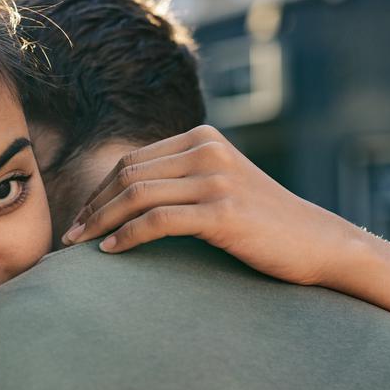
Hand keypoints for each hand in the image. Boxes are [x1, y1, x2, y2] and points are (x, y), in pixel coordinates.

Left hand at [61, 125, 359, 286]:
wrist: (319, 244)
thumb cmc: (263, 223)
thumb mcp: (220, 185)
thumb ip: (181, 179)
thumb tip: (122, 197)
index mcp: (203, 138)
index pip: (131, 161)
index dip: (99, 191)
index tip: (80, 218)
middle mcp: (208, 150)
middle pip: (127, 175)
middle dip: (92, 206)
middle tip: (70, 236)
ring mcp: (217, 179)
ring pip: (136, 195)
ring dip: (100, 221)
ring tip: (80, 246)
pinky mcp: (223, 211)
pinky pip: (157, 220)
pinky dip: (127, 236)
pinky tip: (111, 251)